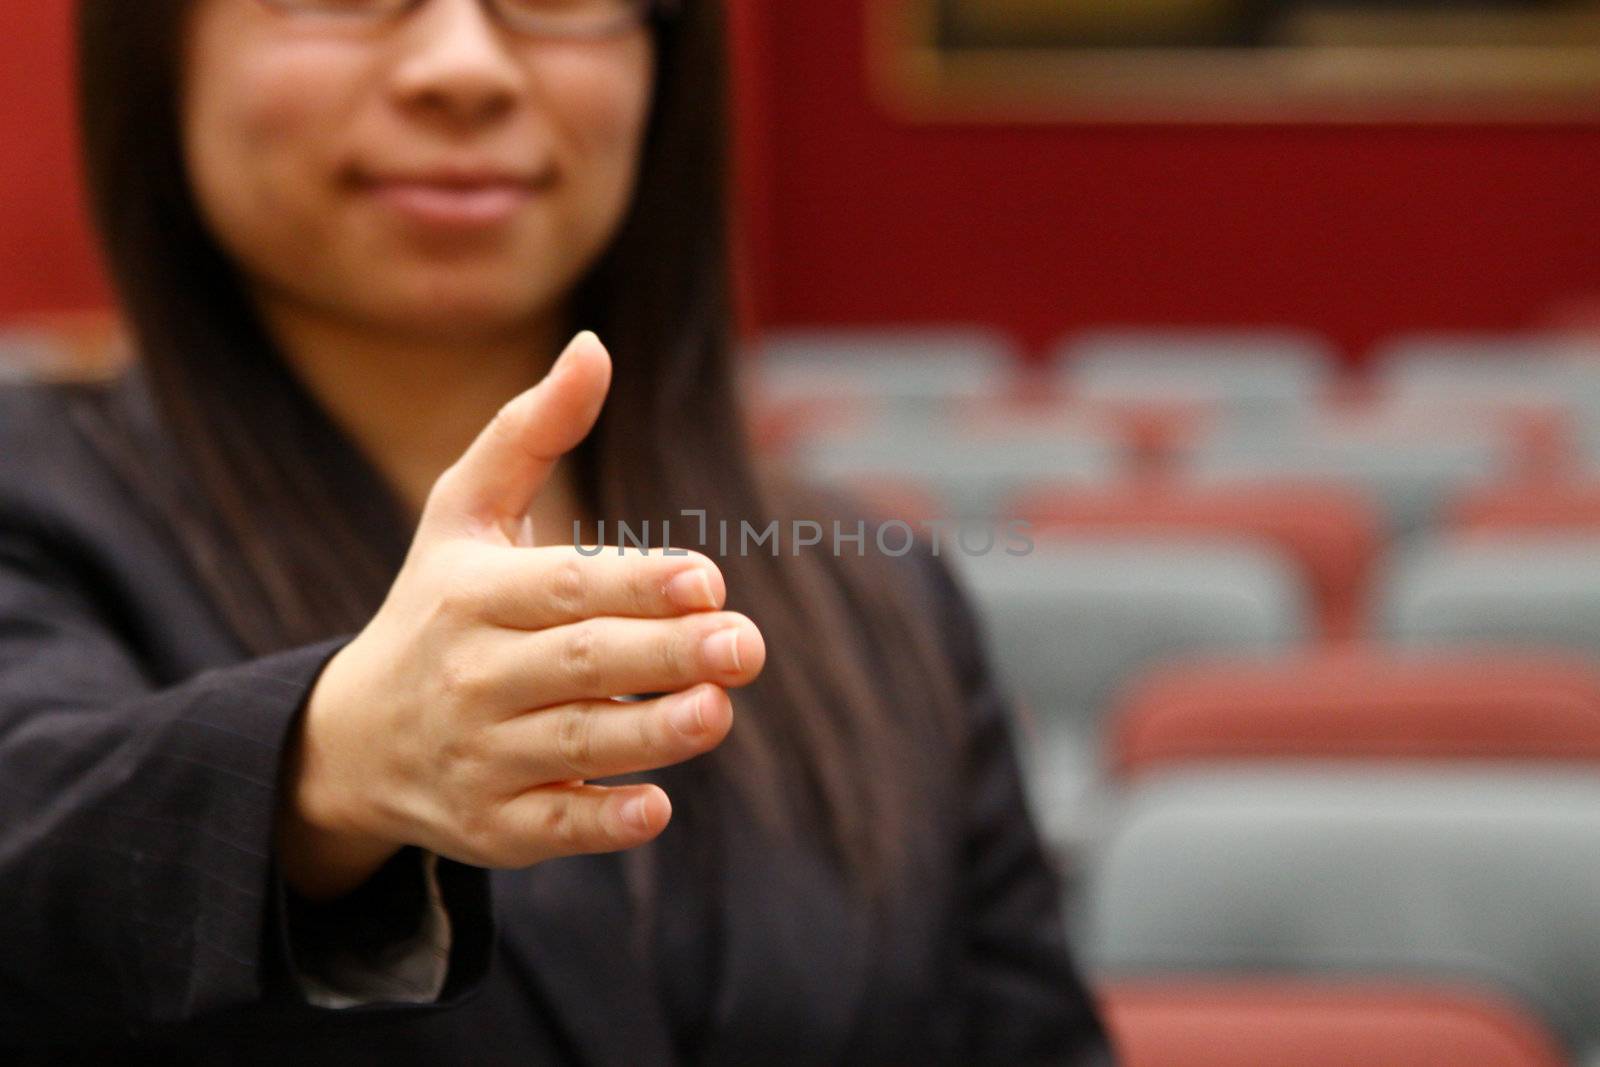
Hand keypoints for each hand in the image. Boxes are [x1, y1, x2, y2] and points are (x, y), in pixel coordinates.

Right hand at [276, 331, 764, 899]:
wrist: (349, 740)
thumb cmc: (434, 608)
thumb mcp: (460, 516)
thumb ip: (528, 433)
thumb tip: (595, 347)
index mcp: (471, 594)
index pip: (562, 586)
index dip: (636, 583)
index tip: (709, 578)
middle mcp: (471, 676)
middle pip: (578, 664)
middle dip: (665, 655)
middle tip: (746, 645)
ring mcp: (478, 756)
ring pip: (573, 747)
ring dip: (650, 734)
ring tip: (719, 711)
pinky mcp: (490, 827)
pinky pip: (550, 829)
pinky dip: (600, 823)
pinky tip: (655, 809)